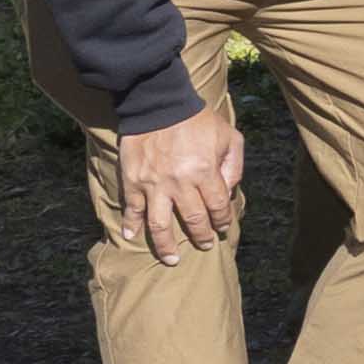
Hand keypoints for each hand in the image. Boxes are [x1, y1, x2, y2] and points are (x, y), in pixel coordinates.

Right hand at [115, 114, 243, 260]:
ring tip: (172, 259)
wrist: (159, 104)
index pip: (218, 207)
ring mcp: (154, 184)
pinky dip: (130, 224)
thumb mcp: (228, 136)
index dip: (223, 220)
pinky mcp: (132, 181)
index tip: (223, 227)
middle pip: (193, 220)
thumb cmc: (198, 120)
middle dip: (201, 236)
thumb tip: (229, 191)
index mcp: (205, 171)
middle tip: (205, 245)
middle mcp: (180, 182)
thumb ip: (233, 165)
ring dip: (166, 245)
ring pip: (160, 225)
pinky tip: (131, 237)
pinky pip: (132, 209)